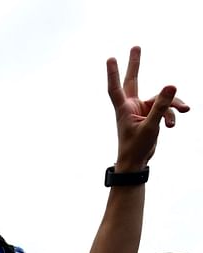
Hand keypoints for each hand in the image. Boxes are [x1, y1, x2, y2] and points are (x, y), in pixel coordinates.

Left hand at [108, 46, 188, 170]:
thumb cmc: (136, 147)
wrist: (136, 163)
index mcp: (124, 109)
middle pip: (133, 81)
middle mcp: (131, 106)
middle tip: (136, 46)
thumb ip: (162, 106)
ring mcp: (141, 110)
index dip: (113, 73)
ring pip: (160, 99)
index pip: (116, 88)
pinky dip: (171, 115)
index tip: (111, 58)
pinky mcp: (150, 116)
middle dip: (135, 64)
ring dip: (173, 104)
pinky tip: (173, 126)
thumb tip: (170, 85)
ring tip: (185, 110)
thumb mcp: (152, 126)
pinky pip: (164, 109)